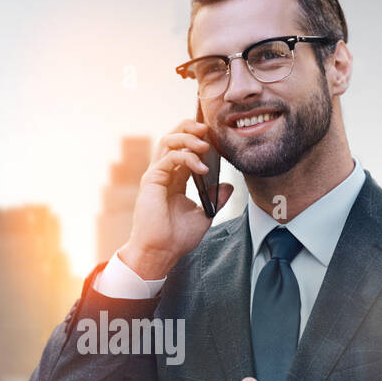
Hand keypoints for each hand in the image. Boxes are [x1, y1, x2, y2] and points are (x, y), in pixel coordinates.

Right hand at [120, 118, 234, 279]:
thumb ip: (216, 198)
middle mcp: (164, 173)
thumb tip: (230, 185)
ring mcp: (156, 175)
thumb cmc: (176, 238)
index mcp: (174, 179)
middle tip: (207, 128)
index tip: (216, 139)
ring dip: (188, 137)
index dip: (199, 139)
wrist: (161, 252)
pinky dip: (187, 158)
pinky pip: (170, 158)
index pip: (184, 149)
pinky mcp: (152, 180)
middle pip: (172, 137)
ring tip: (205, 144)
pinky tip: (203, 168)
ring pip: (168, 141)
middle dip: (189, 127)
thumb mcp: (204, 214)